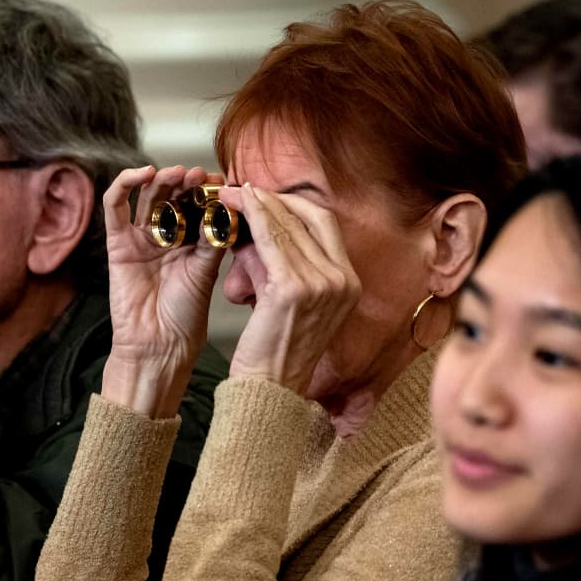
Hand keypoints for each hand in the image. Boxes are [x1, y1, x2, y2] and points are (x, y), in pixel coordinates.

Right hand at [99, 165, 226, 417]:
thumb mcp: (207, 270)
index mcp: (191, 243)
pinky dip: (125, 185)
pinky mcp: (118, 243)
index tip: (224, 180)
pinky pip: (115, 207)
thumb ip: (214, 236)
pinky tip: (144, 174)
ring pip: (149, 196)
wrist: (159, 346)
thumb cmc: (185, 317)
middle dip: (188, 182)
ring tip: (180, 173)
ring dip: (164, 179)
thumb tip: (228, 202)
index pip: (198, 205)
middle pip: (174, 196)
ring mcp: (141, 239)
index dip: (209, 190)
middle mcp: (166, 238)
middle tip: (202, 174)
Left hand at [217, 184, 359, 394]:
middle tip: (242, 189)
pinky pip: (270, 238)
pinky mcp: (295, 288)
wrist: (270, 391)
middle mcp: (343, 280)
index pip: (324, 225)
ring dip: (256, 205)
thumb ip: (283, 268)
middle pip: (309, 218)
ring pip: (287, 225)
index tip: (265, 196)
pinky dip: (251, 216)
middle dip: (273, 199)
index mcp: (349, 283)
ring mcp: (323, 283)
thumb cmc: (274, 352)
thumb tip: (254, 235)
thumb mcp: (290, 303)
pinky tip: (234, 206)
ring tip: (230, 197)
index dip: (293, 204)